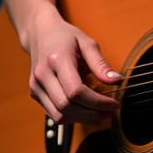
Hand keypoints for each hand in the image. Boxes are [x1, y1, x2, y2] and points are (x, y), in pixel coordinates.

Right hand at [27, 5, 121, 124]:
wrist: (41, 34)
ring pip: (59, 115)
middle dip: (92, 113)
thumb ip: (101, 64)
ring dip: (83, 118)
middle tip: (110, 111)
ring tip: (101, 113)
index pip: (76, 91)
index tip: (114, 103)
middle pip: (67, 106)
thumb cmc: (66, 37)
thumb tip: (117, 81)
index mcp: (56, 59)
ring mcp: (36, 86)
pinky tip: (86, 110)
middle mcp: (42, 75)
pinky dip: (72, 117)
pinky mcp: (35, 94)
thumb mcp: (87, 43)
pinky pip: (54, 114)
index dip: (97, 102)